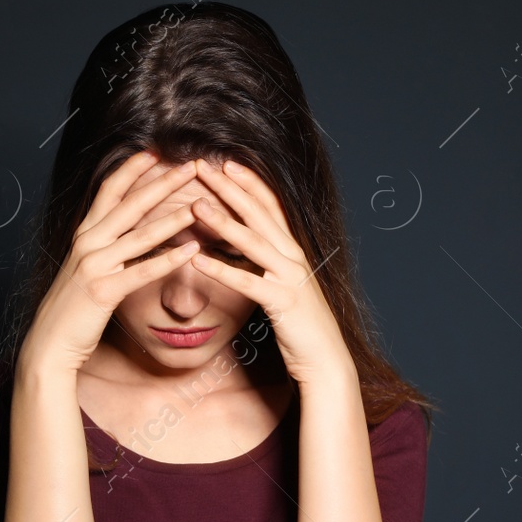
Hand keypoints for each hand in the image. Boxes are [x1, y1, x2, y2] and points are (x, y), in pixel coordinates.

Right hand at [18, 151, 205, 375]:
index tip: (155, 152)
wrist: (48, 342)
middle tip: (191, 166)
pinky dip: (168, 260)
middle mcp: (87, 242)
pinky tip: (192, 252)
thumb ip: (102, 247)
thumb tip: (122, 233)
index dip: (132, 169)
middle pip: (130, 204)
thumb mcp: (83, 268)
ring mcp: (94, 265)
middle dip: (163, 182)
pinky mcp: (103, 291)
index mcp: (84, 234)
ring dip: (173, 217)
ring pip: (140, 234)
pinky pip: (142, 271)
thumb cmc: (70, 308)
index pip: (109, 190)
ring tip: (200, 204)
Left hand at [184, 157, 353, 387]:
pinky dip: (221, 270)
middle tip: (202, 165)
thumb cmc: (302, 326)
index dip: (249, 182)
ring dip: (222, 221)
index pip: (271, 206)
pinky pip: (247, 283)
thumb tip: (248, 249)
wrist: (326, 359)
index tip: (226, 162)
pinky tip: (196, 261)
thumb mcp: (286, 286)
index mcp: (294, 250)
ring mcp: (291, 278)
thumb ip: (270, 265)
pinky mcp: (284, 303)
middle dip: (230, 188)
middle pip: (259, 214)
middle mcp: (294, 257)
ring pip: (253, 242)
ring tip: (195, 204)